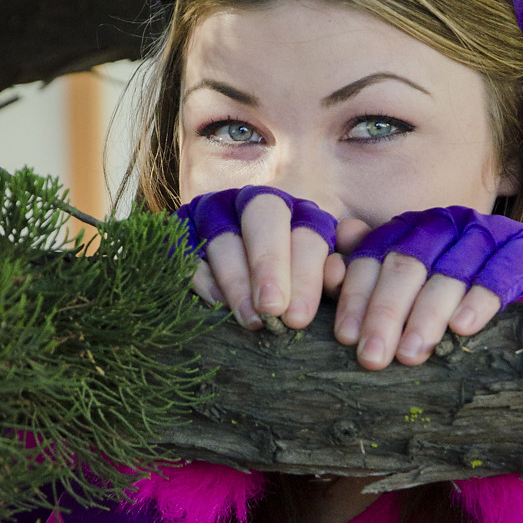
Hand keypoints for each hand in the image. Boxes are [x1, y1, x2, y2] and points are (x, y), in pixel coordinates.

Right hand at [175, 186, 337, 329]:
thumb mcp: (315, 284)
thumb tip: (338, 276)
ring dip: (237, 280)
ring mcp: (217, 210)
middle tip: (273, 309)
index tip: (299, 316)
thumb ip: (331, 277)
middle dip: (269, 265)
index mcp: (299, 214)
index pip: (307, 234)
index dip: (305, 275)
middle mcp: (259, 204)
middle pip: (265, 218)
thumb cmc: (288, 296)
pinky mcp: (183, 226)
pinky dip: (202, 276)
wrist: (230, 293)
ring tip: (249, 318)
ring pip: (225, 236)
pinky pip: (188, 246)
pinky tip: (215, 303)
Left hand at [332, 206, 522, 370]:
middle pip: (406, 265)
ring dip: (426, 315)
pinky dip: (479, 300)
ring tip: (410, 353)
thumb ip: (373, 274)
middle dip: (385, 313)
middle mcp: (446, 223)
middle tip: (372, 357)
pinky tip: (462, 328)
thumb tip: (329, 272)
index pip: (376, 257)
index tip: (346, 337)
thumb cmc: (464, 285)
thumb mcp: (417, 280)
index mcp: (413, 228)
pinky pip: (500, 273)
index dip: (357, 296)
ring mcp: (487, 233)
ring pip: (449, 272)